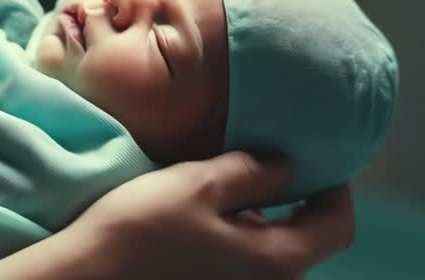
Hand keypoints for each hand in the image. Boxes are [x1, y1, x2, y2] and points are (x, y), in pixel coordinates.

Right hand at [69, 151, 355, 279]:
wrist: (86, 279)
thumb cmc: (142, 229)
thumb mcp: (199, 184)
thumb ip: (253, 173)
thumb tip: (287, 166)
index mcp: (276, 261)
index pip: (337, 227)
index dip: (338, 189)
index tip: (320, 157)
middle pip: (307, 242)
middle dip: (298, 200)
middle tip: (275, 160)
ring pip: (272, 254)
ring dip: (266, 219)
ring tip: (235, 183)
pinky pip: (245, 267)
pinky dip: (241, 238)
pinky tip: (208, 216)